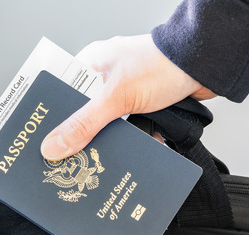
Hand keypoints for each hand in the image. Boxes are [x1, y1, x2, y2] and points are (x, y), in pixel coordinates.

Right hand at [40, 34, 216, 159]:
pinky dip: (128, 139)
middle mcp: (104, 77)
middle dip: (80, 135)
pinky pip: (126, 128)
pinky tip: (128, 151)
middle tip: (69, 156)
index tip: (42, 140)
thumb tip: (54, 145)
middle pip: (81, 114)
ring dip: (109, 139)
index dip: (50, 118)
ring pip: (104, 124)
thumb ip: (84, 124)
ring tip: (101, 157)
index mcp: (90, 65)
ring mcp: (124, 91)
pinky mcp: (141, 104)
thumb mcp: (116, 97)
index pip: (59, 94)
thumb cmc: (164, 64)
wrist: (206, 65)